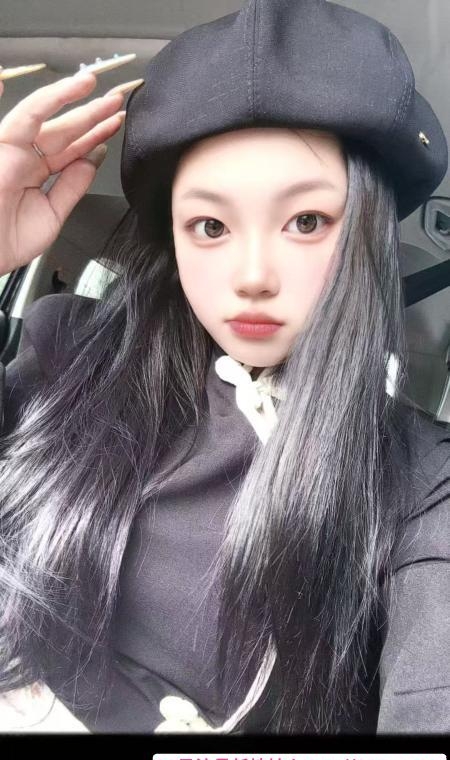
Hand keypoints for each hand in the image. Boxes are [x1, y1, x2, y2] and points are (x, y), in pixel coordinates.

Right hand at [0, 67, 127, 275]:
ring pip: (39, 115)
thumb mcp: (52, 214)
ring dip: (63, 96)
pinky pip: (15, 119)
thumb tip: (92, 160)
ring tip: (88, 82)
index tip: (116, 122)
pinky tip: (6, 77)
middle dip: (90, 113)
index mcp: (36, 172)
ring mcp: (8, 150)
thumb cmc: (8, 241)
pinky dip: (17, 101)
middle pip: (62, 129)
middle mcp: (23, 156)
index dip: (95, 134)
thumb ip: (71, 186)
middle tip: (116, 100)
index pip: (71, 148)